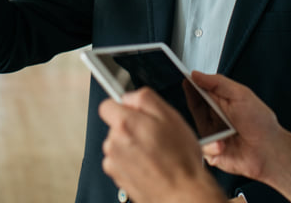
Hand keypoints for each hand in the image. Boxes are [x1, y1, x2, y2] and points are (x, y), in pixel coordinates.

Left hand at [99, 87, 226, 202]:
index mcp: (125, 124)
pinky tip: (149, 164)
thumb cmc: (180, 159)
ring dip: (131, 145)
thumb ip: (144, 98)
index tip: (134, 112)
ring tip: (154, 152)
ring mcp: (114, 163)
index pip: (107, 105)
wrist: (183, 194)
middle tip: (153, 134)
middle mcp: (114, 143)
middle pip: (115, 125)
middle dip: (131, 126)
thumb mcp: (170, 115)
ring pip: (118, 144)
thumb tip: (129, 97)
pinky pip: (120, 162)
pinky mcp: (118, 179)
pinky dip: (131, 162)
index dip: (123, 106)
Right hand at [193, 72, 290, 202]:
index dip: (192, 84)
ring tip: (220, 123)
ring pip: (195, 126)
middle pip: (195, 105)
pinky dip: (212, 145)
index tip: (186, 77)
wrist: (271, 152)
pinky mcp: (212, 153)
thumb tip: (196, 74)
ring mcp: (212, 135)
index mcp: (221, 102)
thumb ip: (218, 82)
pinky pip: (203, 147)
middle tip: (196, 96)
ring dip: (205, 123)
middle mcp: (214, 117)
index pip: (200, 90)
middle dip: (193, 100)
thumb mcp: (240, 94)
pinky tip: (222, 144)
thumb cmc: (260, 122)